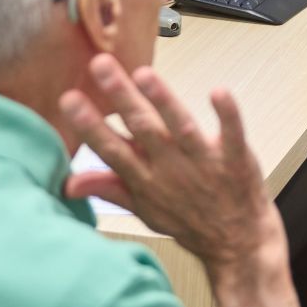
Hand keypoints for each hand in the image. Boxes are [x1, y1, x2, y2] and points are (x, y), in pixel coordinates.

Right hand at [58, 54, 277, 272]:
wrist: (238, 242)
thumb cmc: (189, 222)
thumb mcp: (144, 210)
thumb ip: (108, 188)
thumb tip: (69, 182)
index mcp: (145, 179)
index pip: (111, 150)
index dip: (89, 126)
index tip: (69, 99)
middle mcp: (171, 168)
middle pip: (142, 128)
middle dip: (121, 97)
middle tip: (101, 64)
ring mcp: (203, 161)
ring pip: (181, 127)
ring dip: (163, 101)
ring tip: (144, 75)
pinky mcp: (234, 157)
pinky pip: (232, 133)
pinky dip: (227, 114)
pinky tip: (218, 92)